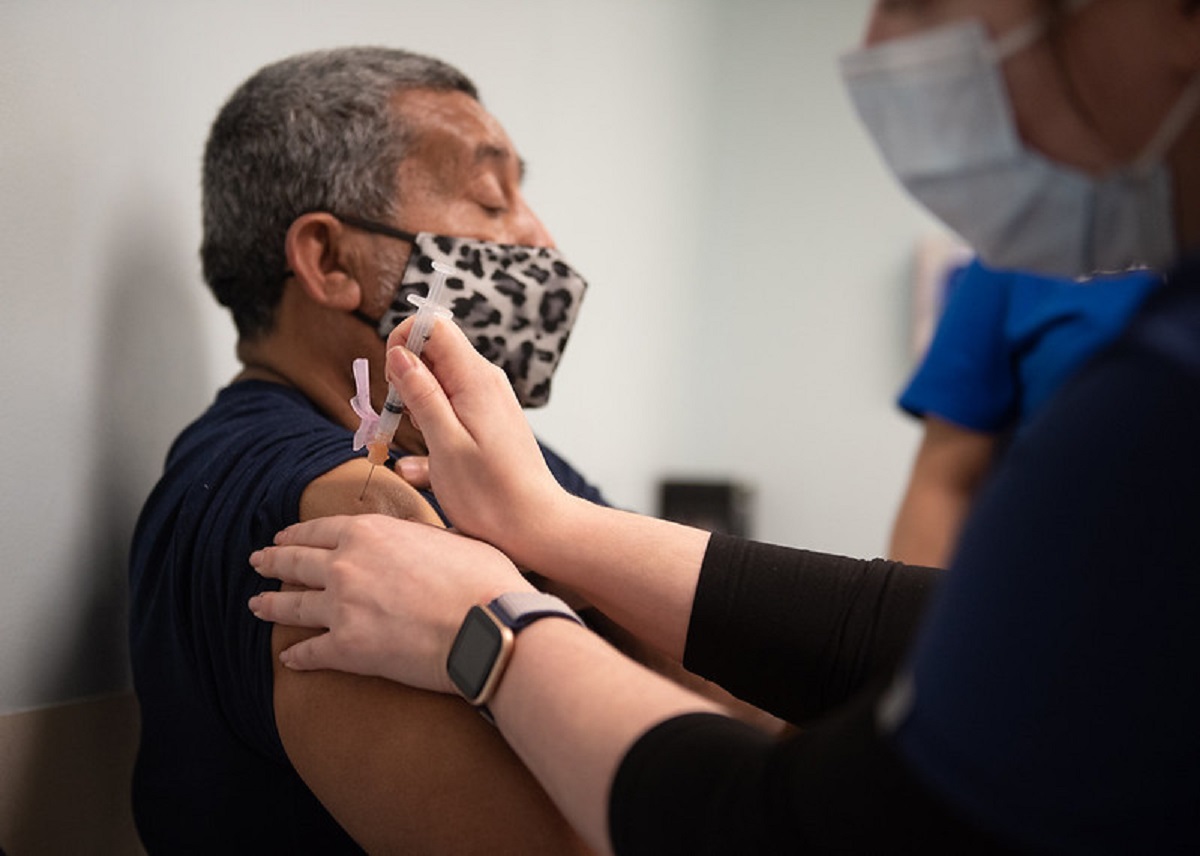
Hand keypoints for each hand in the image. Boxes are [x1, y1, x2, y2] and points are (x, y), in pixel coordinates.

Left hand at [248, 514, 532, 691]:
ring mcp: (341, 606)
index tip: (284, 538)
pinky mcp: (346, 648)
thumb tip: (428, 541)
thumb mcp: (452, 538)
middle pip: (295, 561)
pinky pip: (309, 651)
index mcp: (371, 531)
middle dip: (272, 561)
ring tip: (257, 605)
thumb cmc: (483, 580)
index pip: (320, 529)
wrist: (487, 626)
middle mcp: (346, 563)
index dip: (297, 535)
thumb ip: (423, 537)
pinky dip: (297, 655)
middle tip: (257, 563)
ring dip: (271, 605)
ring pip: (292, 605)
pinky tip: (289, 658)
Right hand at [385, 317, 570, 554]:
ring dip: (416, 405)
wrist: (536, 527)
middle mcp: (486, 380)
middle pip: (433, 351)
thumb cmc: (490, 495)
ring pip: (438, 380)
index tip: (392, 382)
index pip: (433, 326)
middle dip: (406, 378)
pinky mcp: (488, 420)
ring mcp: (489, 400)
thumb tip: (400, 353)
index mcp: (475, 378)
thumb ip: (422, 395)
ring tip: (425, 444)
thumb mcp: (445, 444)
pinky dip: (433, 422)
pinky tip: (433, 457)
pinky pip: (450, 404)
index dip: (404, 343)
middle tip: (405, 421)